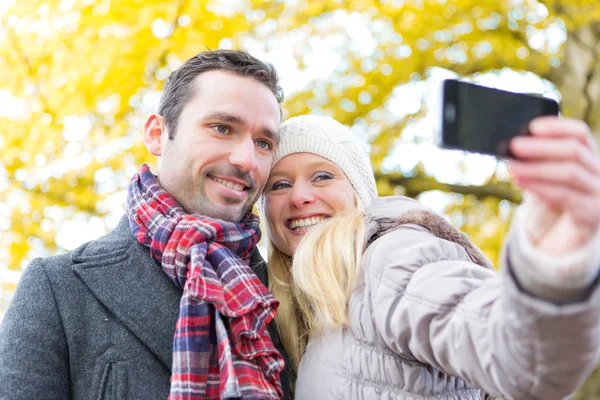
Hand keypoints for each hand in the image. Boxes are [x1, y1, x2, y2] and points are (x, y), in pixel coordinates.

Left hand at [508, 116, 599, 255]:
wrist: (567, 240)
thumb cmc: (552, 202)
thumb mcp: (544, 178)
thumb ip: (534, 162)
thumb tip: (509, 148)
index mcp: (588, 158)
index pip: (579, 134)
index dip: (556, 127)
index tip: (531, 126)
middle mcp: (599, 172)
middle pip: (574, 151)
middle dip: (541, 146)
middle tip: (513, 145)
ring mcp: (599, 193)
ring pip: (570, 172)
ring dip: (537, 167)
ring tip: (512, 166)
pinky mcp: (592, 213)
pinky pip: (566, 196)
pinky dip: (541, 187)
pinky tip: (522, 182)